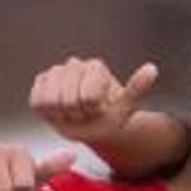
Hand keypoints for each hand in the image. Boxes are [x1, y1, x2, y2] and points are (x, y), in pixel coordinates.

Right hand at [30, 58, 158, 144]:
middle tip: (85, 113)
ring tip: (72, 113)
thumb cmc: (109, 117)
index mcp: (96, 67)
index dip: (92, 110)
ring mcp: (56, 72)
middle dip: (78, 114)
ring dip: (62, 115)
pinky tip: (58, 111)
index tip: (98, 110)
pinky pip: (38, 102)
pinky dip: (47, 113)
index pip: (88, 97)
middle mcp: (74, 64)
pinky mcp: (41, 82)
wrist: (91, 126)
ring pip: (51, 101)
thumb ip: (137, 87)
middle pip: (69, 101)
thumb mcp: (126, 107)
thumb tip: (152, 69)